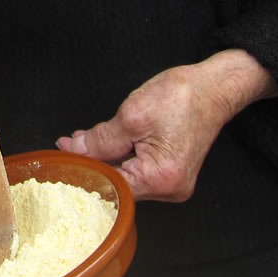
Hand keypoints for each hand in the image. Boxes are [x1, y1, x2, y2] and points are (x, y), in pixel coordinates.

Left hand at [56, 49, 276, 201]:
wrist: (215, 87)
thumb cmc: (182, 97)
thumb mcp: (132, 115)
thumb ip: (99, 139)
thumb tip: (73, 149)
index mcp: (161, 179)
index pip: (110, 186)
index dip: (85, 170)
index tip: (62, 158)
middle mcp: (170, 189)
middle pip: (119, 185)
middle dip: (93, 164)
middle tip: (68, 146)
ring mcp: (173, 184)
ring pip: (127, 177)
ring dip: (106, 159)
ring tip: (84, 140)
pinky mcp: (172, 173)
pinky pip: (139, 171)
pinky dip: (121, 157)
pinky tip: (106, 143)